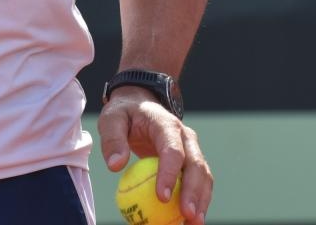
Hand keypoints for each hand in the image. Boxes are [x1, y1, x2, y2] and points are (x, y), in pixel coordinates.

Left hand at [98, 87, 212, 223]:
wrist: (140, 104)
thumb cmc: (124, 114)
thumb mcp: (112, 119)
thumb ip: (113, 140)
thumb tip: (115, 166)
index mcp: (166, 124)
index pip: (173, 150)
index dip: (170, 174)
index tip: (161, 198)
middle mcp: (185, 137)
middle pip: (196, 165)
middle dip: (194, 192)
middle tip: (188, 216)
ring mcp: (191, 149)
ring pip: (203, 176)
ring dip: (202, 200)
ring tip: (194, 224)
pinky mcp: (190, 162)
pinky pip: (198, 183)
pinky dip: (197, 201)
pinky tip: (189, 221)